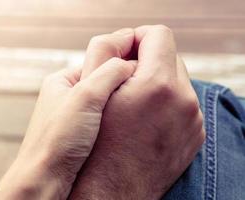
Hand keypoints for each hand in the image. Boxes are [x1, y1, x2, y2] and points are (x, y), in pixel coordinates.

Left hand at [0, 58, 134, 199]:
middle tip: (140, 88)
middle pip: (104, 80)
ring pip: (106, 100)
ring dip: (120, 101)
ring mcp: (74, 115)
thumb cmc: (57, 141)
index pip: (99, 60)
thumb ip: (110, 73)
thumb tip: (131, 64)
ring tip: (135, 106)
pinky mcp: (80, 133)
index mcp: (63, 80)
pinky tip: (125, 123)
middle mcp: (68, 96)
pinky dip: (116, 117)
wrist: (45, 182)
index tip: (142, 66)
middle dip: (123, 83)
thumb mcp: (86, 97)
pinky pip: (104, 118)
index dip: (121, 61)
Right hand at [69, 26, 205, 199]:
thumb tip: (128, 42)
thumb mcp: (91, 91)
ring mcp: (192, 120)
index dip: (139, 38)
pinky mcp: (195, 135)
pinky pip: (183, 103)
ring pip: (178, 81)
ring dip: (158, 82)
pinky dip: (167, 102)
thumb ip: (107, 53)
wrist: (109, 192)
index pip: (158, 35)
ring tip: (135, 102)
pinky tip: (147, 118)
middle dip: (149, 62)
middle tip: (126, 80)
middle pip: (170, 58)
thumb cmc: (93, 146)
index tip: (126, 51)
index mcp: (156, 84)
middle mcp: (183, 101)